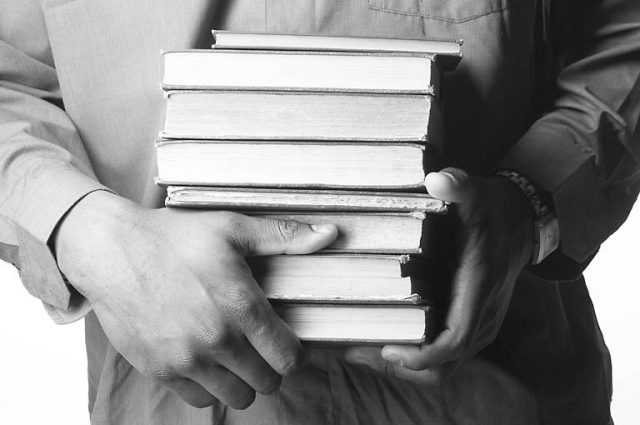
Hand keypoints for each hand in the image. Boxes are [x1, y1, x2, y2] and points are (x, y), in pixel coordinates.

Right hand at [53, 191, 336, 408]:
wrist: (111, 250)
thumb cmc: (174, 237)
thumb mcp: (232, 228)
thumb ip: (283, 237)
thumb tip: (330, 234)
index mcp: (240, 304)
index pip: (289, 357)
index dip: (294, 352)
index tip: (287, 341)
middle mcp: (216, 338)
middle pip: (267, 381)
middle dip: (271, 366)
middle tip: (261, 346)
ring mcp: (186, 359)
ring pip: (237, 396)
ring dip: (243, 380)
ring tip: (236, 355)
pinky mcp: (160, 370)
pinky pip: (200, 400)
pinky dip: (209, 386)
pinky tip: (207, 360)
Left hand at [345, 167, 533, 382]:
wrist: (523, 221)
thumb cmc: (494, 211)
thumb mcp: (476, 193)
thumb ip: (457, 186)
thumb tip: (436, 180)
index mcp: (478, 289)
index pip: (455, 339)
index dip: (423, 354)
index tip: (388, 348)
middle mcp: (482, 315)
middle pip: (445, 365)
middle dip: (403, 366)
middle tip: (358, 352)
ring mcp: (480, 323)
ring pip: (446, 365)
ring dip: (407, 364)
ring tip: (363, 349)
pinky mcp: (474, 321)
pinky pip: (447, 353)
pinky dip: (419, 356)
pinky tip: (388, 339)